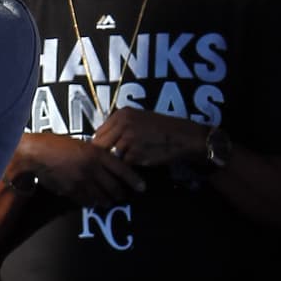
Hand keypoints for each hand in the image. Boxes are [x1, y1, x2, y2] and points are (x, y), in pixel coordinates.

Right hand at [23, 133, 145, 209]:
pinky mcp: (72, 191)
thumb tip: (106, 164)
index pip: (121, 168)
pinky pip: (87, 201)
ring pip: (102, 197)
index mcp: (96, 153)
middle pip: (114, 187)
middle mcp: (92, 168)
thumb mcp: (81, 144)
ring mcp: (82, 181)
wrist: (37, 153)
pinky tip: (93, 201)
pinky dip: (92, 202)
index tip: (142, 187)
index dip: (134, 180)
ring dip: (107, 201)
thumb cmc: (57, 144)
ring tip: (109, 201)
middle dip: (120, 194)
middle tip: (123, 196)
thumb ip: (95, 154)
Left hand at [90, 107, 209, 169]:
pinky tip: (140, 162)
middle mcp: (122, 124)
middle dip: (104, 154)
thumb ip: (120, 126)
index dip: (101, 144)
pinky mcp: (135, 153)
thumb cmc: (162, 128)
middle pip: (101, 145)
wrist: (182, 137)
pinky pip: (125, 164)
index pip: (99, 132)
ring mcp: (128, 139)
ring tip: (127, 162)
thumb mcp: (138, 118)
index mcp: (121, 114)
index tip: (104, 151)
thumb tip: (103, 140)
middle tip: (108, 162)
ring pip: (112, 156)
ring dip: (118, 161)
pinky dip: (130, 166)